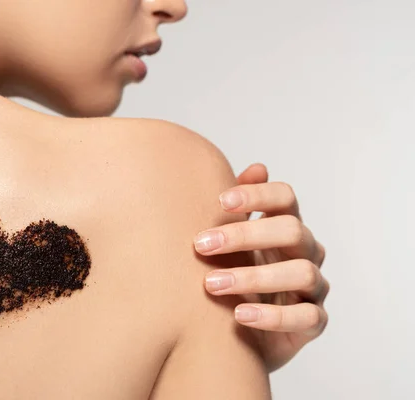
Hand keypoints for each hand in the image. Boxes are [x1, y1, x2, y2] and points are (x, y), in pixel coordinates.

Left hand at [193, 163, 328, 371]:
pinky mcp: (314, 321)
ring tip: (212, 284)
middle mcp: (307, 253)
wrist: (242, 330)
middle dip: (246, 235)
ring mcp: (314, 287)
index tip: (220, 201)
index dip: (257, 195)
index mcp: (286, 227)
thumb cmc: (239, 275)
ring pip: (302, 273)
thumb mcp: (236, 242)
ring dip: (254, 277)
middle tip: (201, 245)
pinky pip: (306, 316)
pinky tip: (239, 315)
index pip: (285, 198)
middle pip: (293, 231)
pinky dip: (272, 317)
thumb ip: (240, 208)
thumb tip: (257, 168)